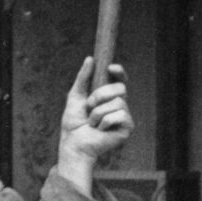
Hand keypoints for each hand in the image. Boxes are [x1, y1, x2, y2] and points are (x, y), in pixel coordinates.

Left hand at [54, 57, 130, 189]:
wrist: (74, 142)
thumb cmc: (74, 122)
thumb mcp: (75, 96)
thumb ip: (83, 77)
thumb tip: (90, 58)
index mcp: (109, 96)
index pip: (119, 79)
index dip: (119, 72)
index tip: (110, 68)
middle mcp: (119, 104)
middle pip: (120, 88)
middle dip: (101, 94)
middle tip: (89, 106)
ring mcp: (125, 116)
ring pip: (119, 102)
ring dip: (98, 112)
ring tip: (92, 122)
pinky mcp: (127, 127)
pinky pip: (120, 115)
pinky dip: (105, 122)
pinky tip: (100, 130)